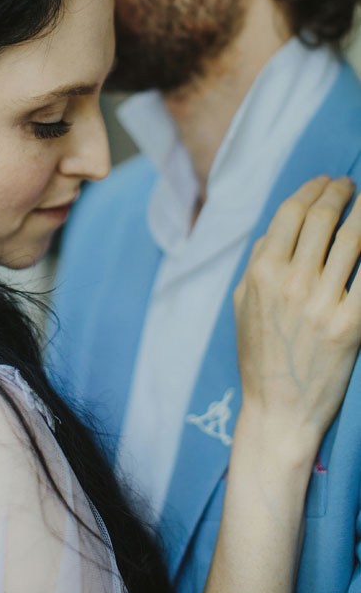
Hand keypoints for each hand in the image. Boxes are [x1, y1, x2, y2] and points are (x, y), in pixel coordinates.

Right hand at [234, 175, 360, 466]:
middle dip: (339, 193)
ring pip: (353, 239)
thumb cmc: (259, 356)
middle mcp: (291, 282)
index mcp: (261, 272)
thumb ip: (257, 262)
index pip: (290, 213)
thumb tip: (277, 229)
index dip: (312, 190)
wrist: (279, 410)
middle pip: (322, 219)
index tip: (326, 182)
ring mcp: (322, 303)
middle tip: (350, 186)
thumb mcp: (243, 304)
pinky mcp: (351, 325)